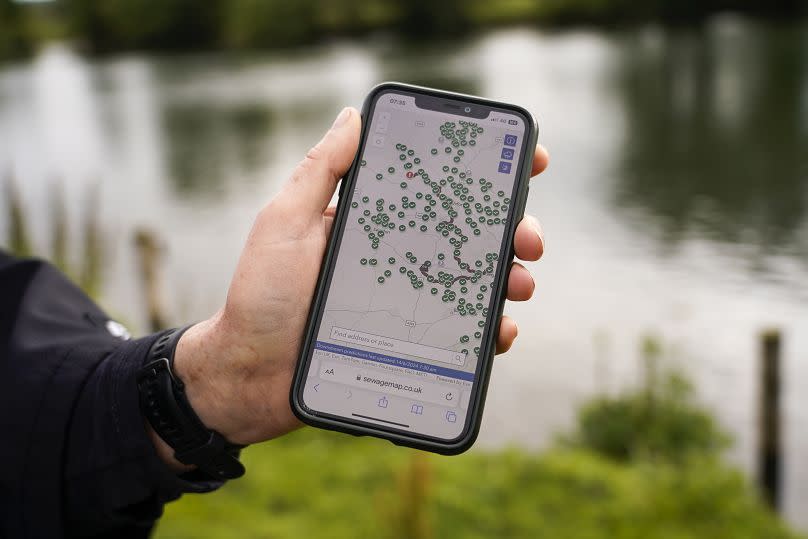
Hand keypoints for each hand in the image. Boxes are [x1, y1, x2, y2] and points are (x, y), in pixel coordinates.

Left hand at [166, 107, 547, 452]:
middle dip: (513, 229)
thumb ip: (320, 172)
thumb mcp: (285, 223)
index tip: (525, 159)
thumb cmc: (261, 296)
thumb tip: (353, 115)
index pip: (436, 189)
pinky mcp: (413, 345)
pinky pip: (463, 335)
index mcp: (374, 223)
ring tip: (521, 284)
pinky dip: (490, 330)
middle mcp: (399, 258)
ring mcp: (409, 302)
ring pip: (476, 284)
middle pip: (470, 236)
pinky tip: (500, 332)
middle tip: (529, 239)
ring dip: (512, 278)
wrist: (248, 376)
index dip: (483, 173)